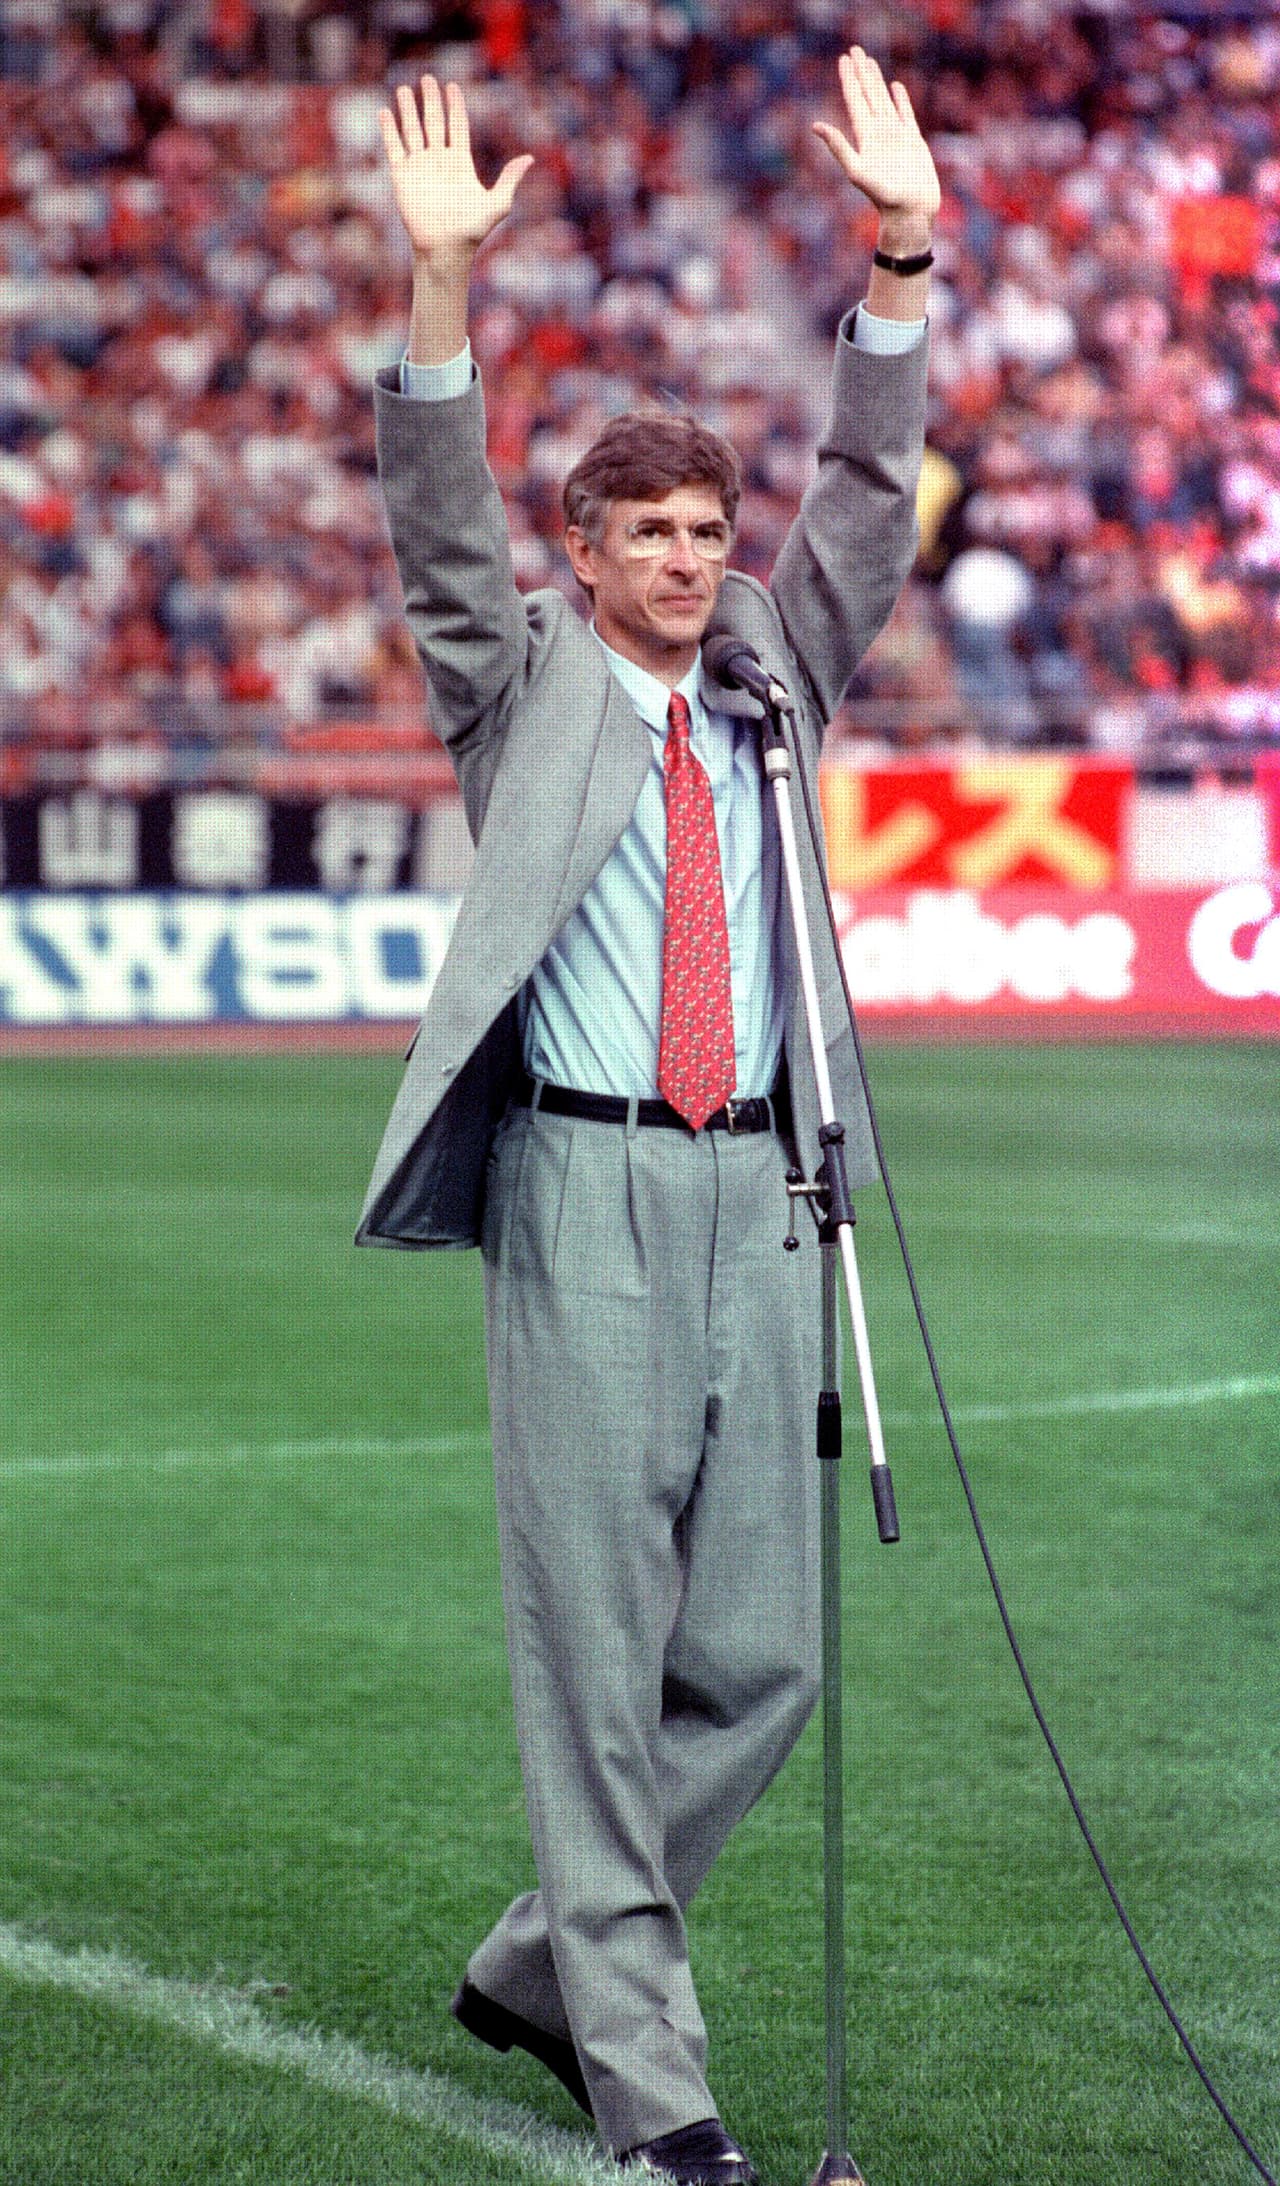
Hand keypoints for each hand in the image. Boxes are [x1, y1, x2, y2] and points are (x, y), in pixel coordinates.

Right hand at [379, 74, 533, 270]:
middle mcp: (439, 160)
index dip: (455, 106)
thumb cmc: (472, 232)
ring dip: (408, 109)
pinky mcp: (402, 176)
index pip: (457, 126)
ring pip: (412, 130)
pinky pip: (394, 148)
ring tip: (404, 89)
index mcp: (460, 162)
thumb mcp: (497, 204)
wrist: (445, 249)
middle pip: (434, 122)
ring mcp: (419, 166)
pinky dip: (389, 130)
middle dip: (431, 100)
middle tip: (428, 78)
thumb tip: (530, 158)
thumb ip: (510, 179)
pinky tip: (385, 112)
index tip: (452, 86)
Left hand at [811, 46, 939, 238]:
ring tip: (870, 62)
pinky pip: (905, 114)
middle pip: (867, 95)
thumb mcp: (857, 171)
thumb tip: (815, 125)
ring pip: (884, 100)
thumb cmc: (884, 197)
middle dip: (861, 73)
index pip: (854, 101)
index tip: (844, 59)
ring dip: (876, 81)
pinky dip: (900, 99)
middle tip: (855, 49)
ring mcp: (895, 136)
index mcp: (865, 137)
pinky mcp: (913, 141)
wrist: (910, 212)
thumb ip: (838, 147)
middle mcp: (878, 133)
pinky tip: (895, 87)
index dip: (849, 79)